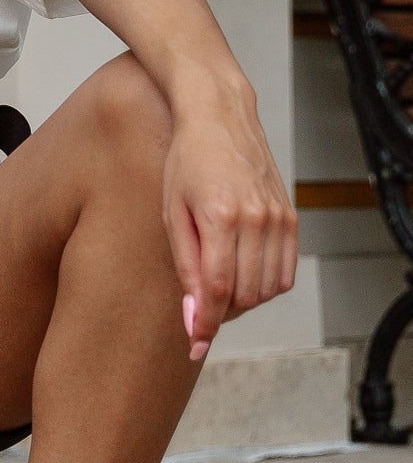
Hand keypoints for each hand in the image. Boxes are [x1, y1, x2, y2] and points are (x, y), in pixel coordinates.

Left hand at [161, 78, 297, 358]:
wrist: (219, 116)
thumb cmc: (185, 161)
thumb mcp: (171, 212)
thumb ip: (185, 267)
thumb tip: (195, 318)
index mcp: (219, 215)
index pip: (219, 289)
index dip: (206, 324)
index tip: (194, 345)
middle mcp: (255, 218)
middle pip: (246, 294)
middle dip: (221, 312)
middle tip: (200, 307)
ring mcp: (277, 217)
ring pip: (268, 289)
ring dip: (243, 301)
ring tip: (218, 287)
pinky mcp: (290, 216)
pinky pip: (284, 272)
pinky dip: (265, 285)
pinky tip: (242, 274)